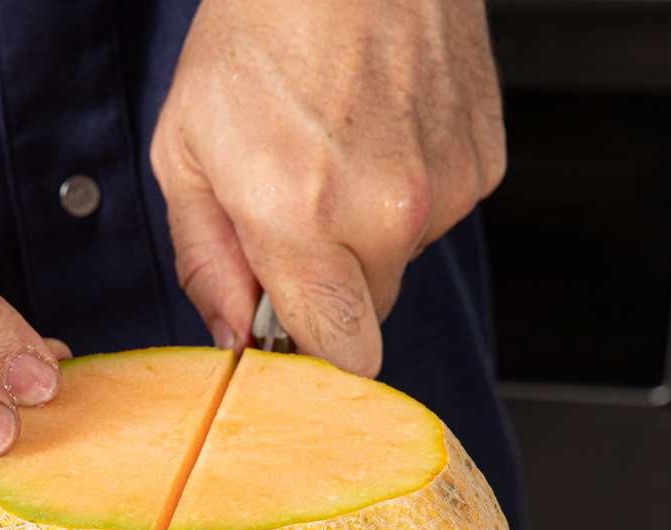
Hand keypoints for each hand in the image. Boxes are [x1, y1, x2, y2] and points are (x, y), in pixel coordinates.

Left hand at [150, 0, 505, 374]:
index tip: (289, 331)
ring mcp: (445, 187)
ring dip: (369, 232)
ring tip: (337, 153)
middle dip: (331, 285)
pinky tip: (378, 134)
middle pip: (370, 315)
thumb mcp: (187, 151)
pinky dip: (410, 191)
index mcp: (302, 217)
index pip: (339, 355)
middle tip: (297, 213)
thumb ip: (207, 260)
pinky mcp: (483, 161)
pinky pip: (440, 214)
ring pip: (404, 261)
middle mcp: (385, 211)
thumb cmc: (261, 30)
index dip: (311, 352)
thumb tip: (235, 333)